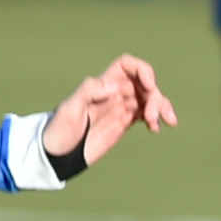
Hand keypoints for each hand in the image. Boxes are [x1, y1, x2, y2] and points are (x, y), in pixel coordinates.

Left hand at [40, 52, 175, 172]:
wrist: (58, 154)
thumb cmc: (59, 130)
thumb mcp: (69, 108)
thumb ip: (89, 91)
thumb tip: (114, 86)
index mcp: (102, 83)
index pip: (127, 65)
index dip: (142, 70)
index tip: (149, 86)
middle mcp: (114, 92)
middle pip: (144, 83)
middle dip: (155, 96)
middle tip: (152, 117)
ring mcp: (121, 107)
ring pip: (150, 98)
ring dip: (161, 107)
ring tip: (160, 123)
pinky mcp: (125, 122)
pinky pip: (147, 113)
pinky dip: (157, 118)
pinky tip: (155, 129)